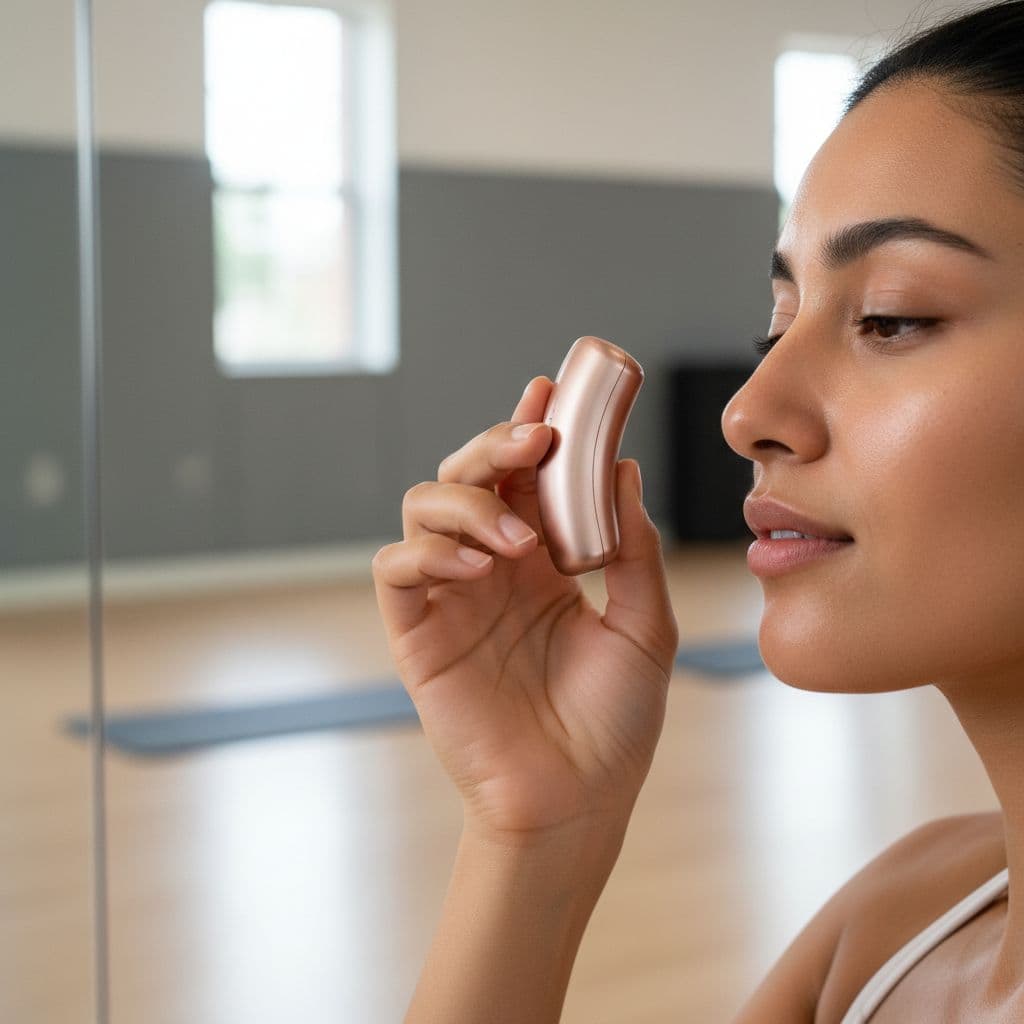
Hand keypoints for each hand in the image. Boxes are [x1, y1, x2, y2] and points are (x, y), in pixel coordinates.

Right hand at [372, 376, 678, 844]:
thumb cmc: (614, 723)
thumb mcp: (644, 627)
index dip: (532, 431)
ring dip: (466, 502)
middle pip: (470, 476)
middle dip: (495, 447)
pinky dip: (428, 552)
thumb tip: (624, 469)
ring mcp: (453, 597)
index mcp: (546, 562)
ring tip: (517, 539)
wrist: (576, 801)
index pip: (527, 479)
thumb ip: (632, 549)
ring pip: (425, 507)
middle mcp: (494, 568)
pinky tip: (477, 567)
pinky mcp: (418, 632)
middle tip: (535, 443)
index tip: (551, 392)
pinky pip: (398, 568)